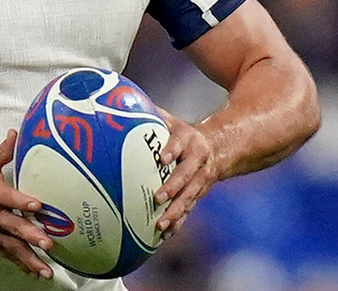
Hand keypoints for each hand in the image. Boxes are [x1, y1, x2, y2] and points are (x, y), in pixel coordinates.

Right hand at [0, 130, 54, 279]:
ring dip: (30, 259)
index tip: (38, 206)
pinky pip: (5, 253)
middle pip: (13, 226)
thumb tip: (17, 132)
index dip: (23, 201)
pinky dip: (19, 263)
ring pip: (11, 246)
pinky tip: (33, 272)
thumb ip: (4, 150)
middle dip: (31, 236)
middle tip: (48, 244)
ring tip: (46, 271)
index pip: (9, 197)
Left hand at [153, 108, 217, 237]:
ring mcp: (200, 180)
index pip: (181, 142)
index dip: (173, 149)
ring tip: (160, 225)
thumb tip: (120, 102)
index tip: (163, 157)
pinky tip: (165, 235)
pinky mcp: (198, 195)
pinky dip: (178, 223)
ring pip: (190, 197)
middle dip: (173, 187)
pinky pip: (189, 210)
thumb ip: (150, 115)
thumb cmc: (183, 135)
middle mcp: (198, 161)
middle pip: (187, 175)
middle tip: (157, 197)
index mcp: (190, 140)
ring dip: (176, 212)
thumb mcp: (172, 121)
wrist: (217, 149)